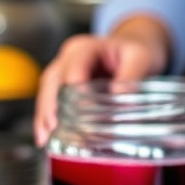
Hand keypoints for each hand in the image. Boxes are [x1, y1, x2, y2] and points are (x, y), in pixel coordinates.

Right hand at [33, 14, 171, 147]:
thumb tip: (118, 97)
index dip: (74, 92)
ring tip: (46, 138)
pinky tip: (46, 137)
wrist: (136, 46)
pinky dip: (47, 120)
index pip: (74, 69)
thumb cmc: (138, 50)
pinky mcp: (65, 85)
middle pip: (53, 82)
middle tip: (55, 130)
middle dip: (51, 107)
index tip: (80, 113)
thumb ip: (131, 76)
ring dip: (44, 116)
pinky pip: (51, 102)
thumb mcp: (140, 59)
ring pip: (47, 93)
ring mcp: (63, 71)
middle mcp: (69, 57)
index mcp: (86, 47)